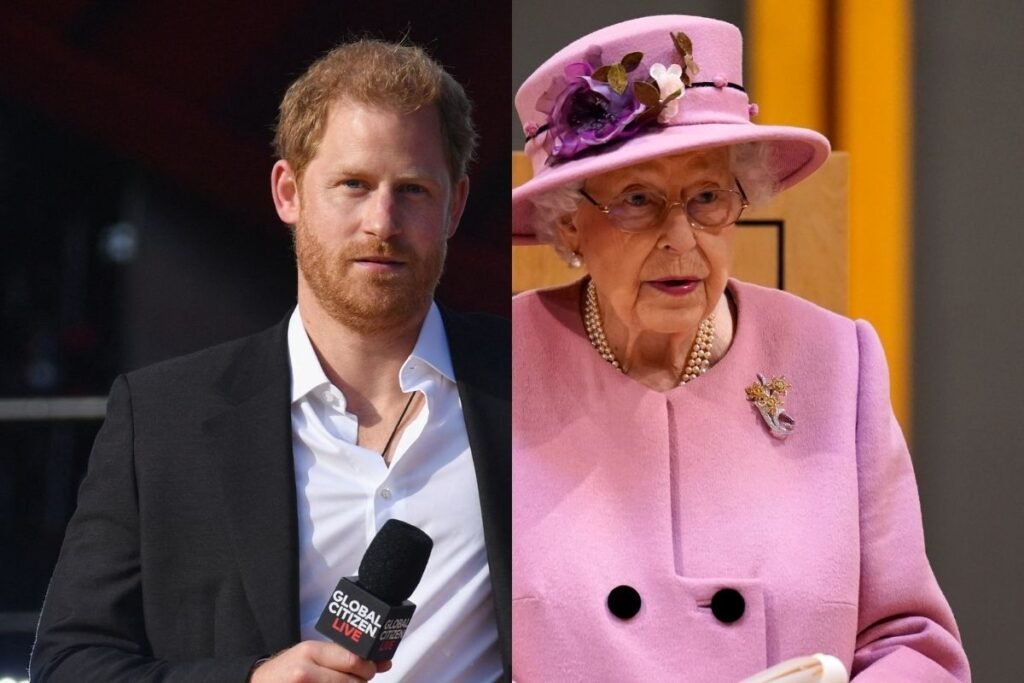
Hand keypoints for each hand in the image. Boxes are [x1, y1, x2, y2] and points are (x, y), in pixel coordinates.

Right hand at [249, 641, 391, 681]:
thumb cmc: (288, 669)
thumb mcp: (311, 655)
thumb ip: (345, 656)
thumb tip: (385, 662)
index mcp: (310, 652)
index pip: (353, 660)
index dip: (368, 667)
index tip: (370, 668)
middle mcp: (305, 673)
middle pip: (353, 681)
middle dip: (361, 682)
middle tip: (357, 679)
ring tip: (340, 682)